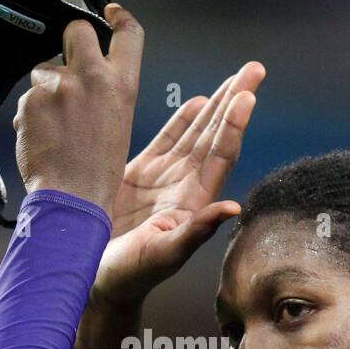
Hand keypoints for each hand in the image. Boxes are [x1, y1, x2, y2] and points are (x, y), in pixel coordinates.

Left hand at [13, 3, 143, 217]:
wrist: (72, 197)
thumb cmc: (97, 170)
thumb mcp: (119, 122)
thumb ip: (107, 90)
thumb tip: (90, 74)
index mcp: (122, 84)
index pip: (128, 33)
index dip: (119, 16)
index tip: (110, 11)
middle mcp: (92, 77)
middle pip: (76, 30)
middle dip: (69, 40)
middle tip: (68, 66)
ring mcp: (59, 86)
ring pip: (44, 70)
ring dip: (45, 90)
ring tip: (55, 125)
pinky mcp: (32, 99)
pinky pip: (27, 98)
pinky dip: (31, 114)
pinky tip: (42, 137)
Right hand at [92, 61, 265, 307]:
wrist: (94, 280)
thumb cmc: (129, 276)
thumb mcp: (164, 255)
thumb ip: (197, 232)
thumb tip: (233, 208)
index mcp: (193, 201)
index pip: (220, 154)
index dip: (234, 124)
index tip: (248, 94)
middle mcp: (184, 187)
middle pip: (215, 135)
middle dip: (234, 101)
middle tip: (255, 69)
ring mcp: (163, 180)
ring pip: (194, 134)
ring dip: (215, 105)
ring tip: (235, 77)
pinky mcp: (138, 177)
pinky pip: (165, 142)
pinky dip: (180, 121)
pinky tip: (196, 102)